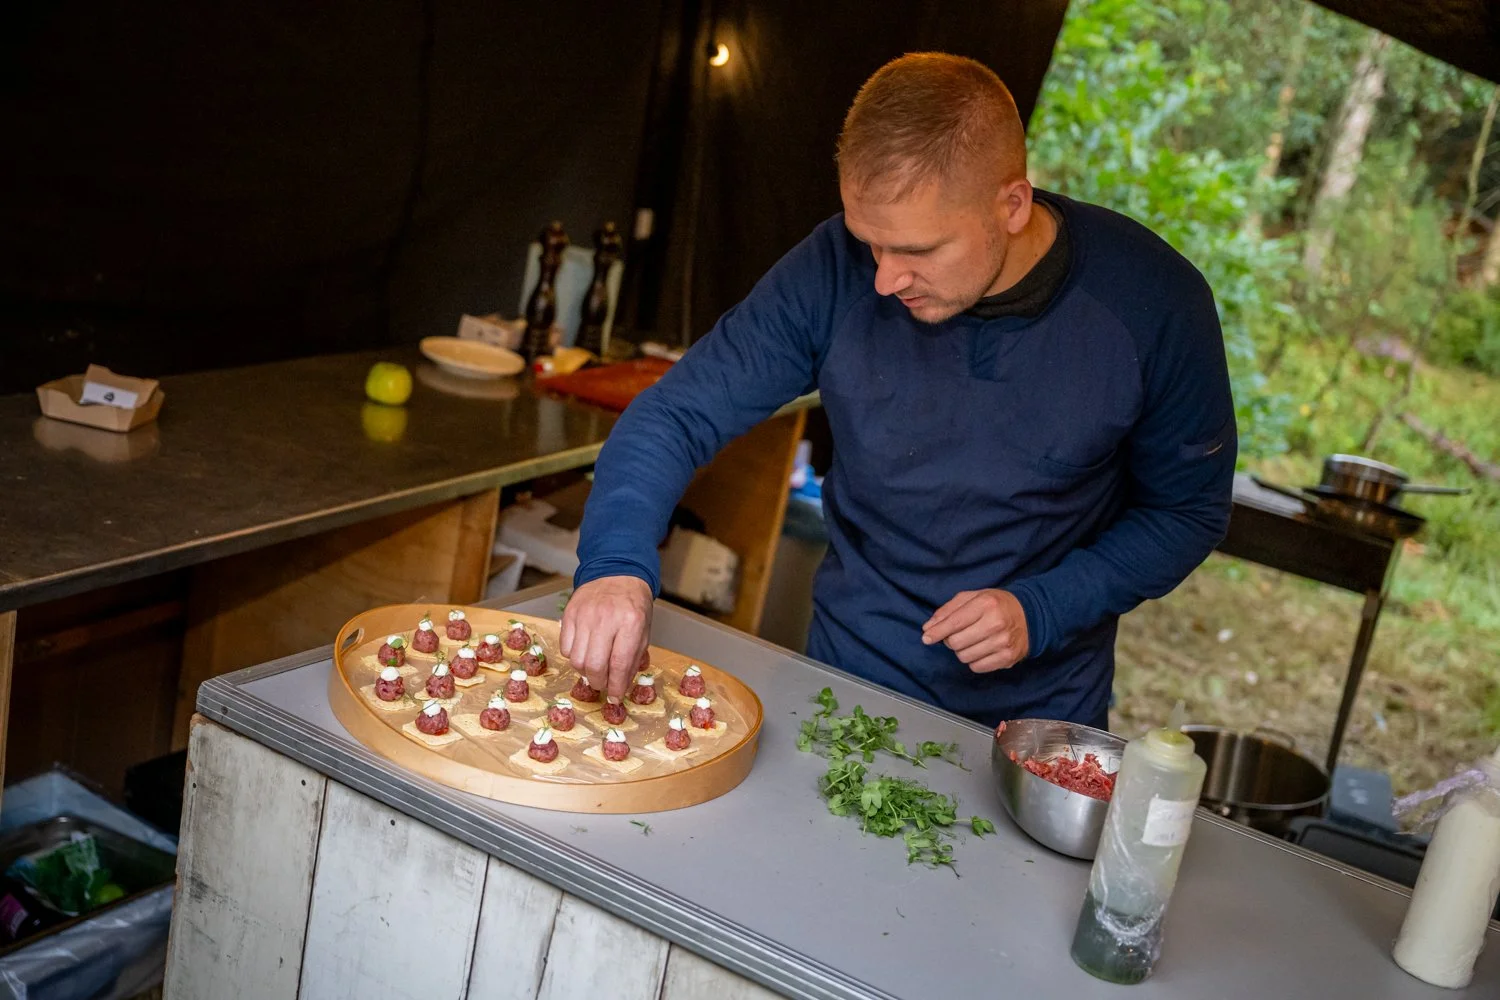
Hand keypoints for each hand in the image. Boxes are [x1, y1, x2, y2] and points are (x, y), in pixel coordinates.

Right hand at [560, 576, 653, 701]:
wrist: (616, 573)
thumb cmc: (633, 605)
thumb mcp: (643, 631)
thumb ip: (633, 659)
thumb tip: (620, 687)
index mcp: (631, 623)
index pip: (619, 664)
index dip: (616, 686)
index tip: (615, 697)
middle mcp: (606, 619)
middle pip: (593, 665)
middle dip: (598, 682)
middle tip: (603, 684)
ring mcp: (584, 615)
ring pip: (576, 659)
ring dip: (585, 671)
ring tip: (594, 666)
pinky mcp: (569, 613)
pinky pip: (565, 647)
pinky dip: (573, 655)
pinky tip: (585, 650)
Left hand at [921, 589, 1028, 672]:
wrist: (1030, 616)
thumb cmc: (996, 605)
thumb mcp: (973, 597)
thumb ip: (948, 610)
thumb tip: (928, 628)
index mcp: (985, 604)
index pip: (954, 623)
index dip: (937, 632)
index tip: (926, 638)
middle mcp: (995, 624)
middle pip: (956, 643)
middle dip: (950, 640)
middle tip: (958, 634)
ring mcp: (1003, 643)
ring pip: (964, 657)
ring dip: (962, 650)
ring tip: (972, 640)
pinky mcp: (1008, 658)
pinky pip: (977, 667)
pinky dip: (974, 660)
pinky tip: (981, 649)